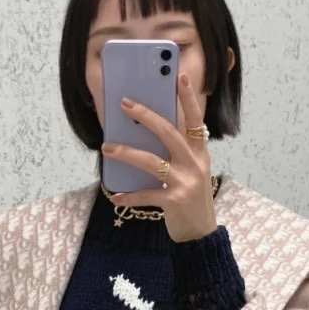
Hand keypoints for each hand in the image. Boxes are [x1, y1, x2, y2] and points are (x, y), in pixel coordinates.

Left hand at [100, 72, 216, 242]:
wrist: (201, 232)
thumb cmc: (191, 198)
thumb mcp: (191, 171)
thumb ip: (176, 153)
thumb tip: (144, 134)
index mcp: (199, 152)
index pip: (195, 119)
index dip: (188, 98)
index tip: (179, 76)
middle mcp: (194, 163)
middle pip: (169, 132)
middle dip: (146, 115)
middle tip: (125, 102)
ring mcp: (185, 182)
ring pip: (151, 162)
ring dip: (127, 153)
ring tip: (107, 148)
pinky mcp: (174, 201)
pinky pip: (146, 195)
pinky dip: (129, 196)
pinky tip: (115, 196)